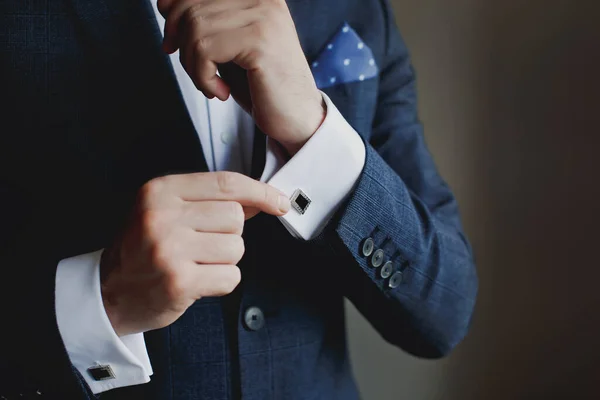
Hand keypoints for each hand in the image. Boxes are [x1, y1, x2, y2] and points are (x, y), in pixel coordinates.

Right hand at [100, 172, 290, 335]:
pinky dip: (222, 281)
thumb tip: (261, 200)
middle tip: (201, 245)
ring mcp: (169, 249)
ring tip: (195, 263)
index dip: (260, 191)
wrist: (107, 292)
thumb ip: (210, 202)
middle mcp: (163, 216)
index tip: (279, 201)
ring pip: (236, 247)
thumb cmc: (142, 249)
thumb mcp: (166, 212)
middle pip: (235, 217)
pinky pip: (231, 276)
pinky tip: (198, 281)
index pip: (225, 183)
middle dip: (229, 234)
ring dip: (224, 260)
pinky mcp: (179, 281)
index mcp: (160, 191)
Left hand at [157, 0, 325, 155]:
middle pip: (189, 6)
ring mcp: (263, 15)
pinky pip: (205, 50)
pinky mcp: (259, 40)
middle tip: (196, 70)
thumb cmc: (262, 85)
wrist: (297, 117)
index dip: (173, 13)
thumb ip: (203, 22)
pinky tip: (221, 90)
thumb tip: (163, 3)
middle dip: (180, 43)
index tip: (174, 43)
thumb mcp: (228, 46)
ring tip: (212, 83)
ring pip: (194, 29)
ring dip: (193, 66)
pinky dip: (203, 78)